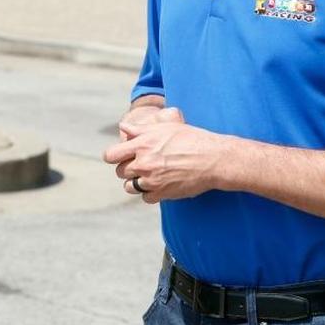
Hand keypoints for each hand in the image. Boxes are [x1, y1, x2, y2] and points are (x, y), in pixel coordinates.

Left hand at [103, 107, 228, 202]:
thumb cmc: (191, 139)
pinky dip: (150, 193)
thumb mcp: (165, 127)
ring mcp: (151, 180)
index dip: (113, 156)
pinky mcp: (161, 194)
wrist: (212, 159)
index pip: (111, 155)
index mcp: (142, 144)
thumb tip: (123, 128)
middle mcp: (143, 163)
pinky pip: (145, 198)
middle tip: (140, 165)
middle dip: (127, 168)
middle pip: (120, 171)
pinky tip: (159, 184)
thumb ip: (139, 129)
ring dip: (136, 182)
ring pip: (129, 187)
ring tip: (149, 176)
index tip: (119, 157)